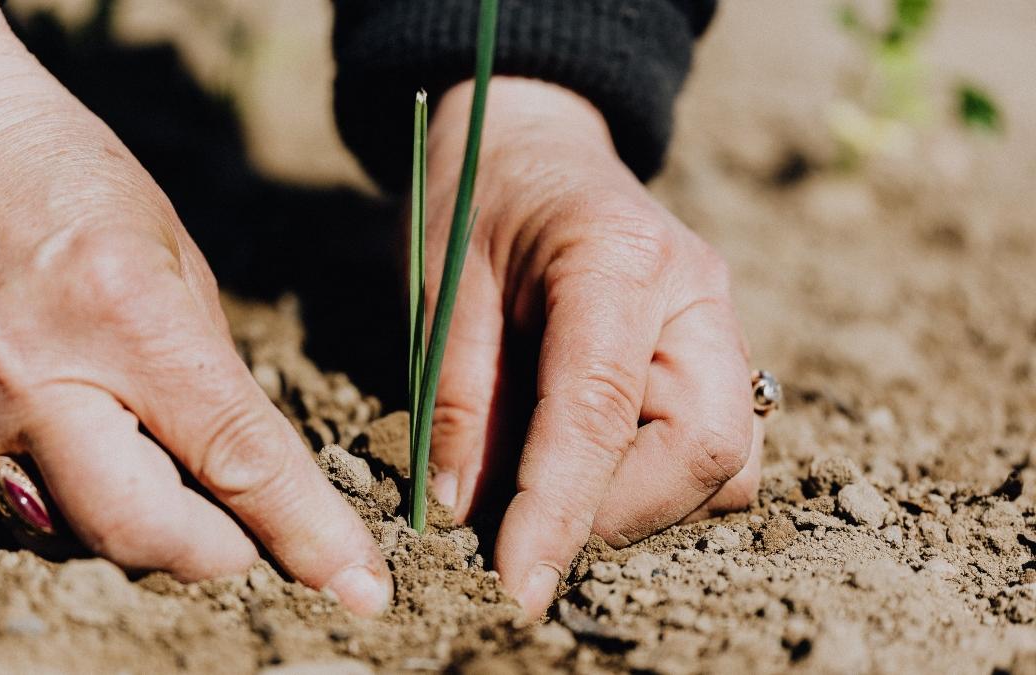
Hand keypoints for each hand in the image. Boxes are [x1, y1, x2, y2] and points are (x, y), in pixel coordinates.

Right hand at [0, 0, 389, 614]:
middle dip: (218, 552)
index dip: (305, 532)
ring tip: (163, 470)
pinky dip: (74, 499)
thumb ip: (210, 370)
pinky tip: (89, 443)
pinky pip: (17, 510)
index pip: (234, 457)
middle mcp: (34, 381)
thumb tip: (245, 466)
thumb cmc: (64, 173)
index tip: (357, 587)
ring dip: (145, 527)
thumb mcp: (173, 253)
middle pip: (144, 533)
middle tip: (250, 534)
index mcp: (124, 315)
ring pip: (78, 537)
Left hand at [424, 78, 763, 621]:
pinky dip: (658, 481)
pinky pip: (718, 448)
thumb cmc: (477, 200)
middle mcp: (695, 293)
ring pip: (728, 461)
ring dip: (643, 504)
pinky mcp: (717, 353)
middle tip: (529, 524)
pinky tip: (590, 460)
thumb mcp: (441, 284)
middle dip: (617, 513)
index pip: (601, 409)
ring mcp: (720, 323)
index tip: (517, 583)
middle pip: (707, 448)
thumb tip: (464, 510)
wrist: (533, 144)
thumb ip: (456, 394)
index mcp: (617, 258)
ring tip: (554, 487)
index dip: (559, 509)